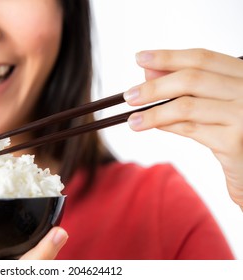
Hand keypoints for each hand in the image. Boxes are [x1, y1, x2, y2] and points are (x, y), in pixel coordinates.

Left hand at [124, 49, 242, 209]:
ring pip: (186, 106)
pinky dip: (167, 126)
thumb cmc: (235, 131)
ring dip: (153, 113)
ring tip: (132, 120)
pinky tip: (154, 126)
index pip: (203, 58)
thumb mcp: (213, 103)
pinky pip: (190, 129)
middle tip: (129, 96)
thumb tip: (148, 72)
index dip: (167, 56)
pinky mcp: (235, 141)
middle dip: (154, 87)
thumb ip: (187, 86)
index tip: (139, 57)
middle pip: (191, 79)